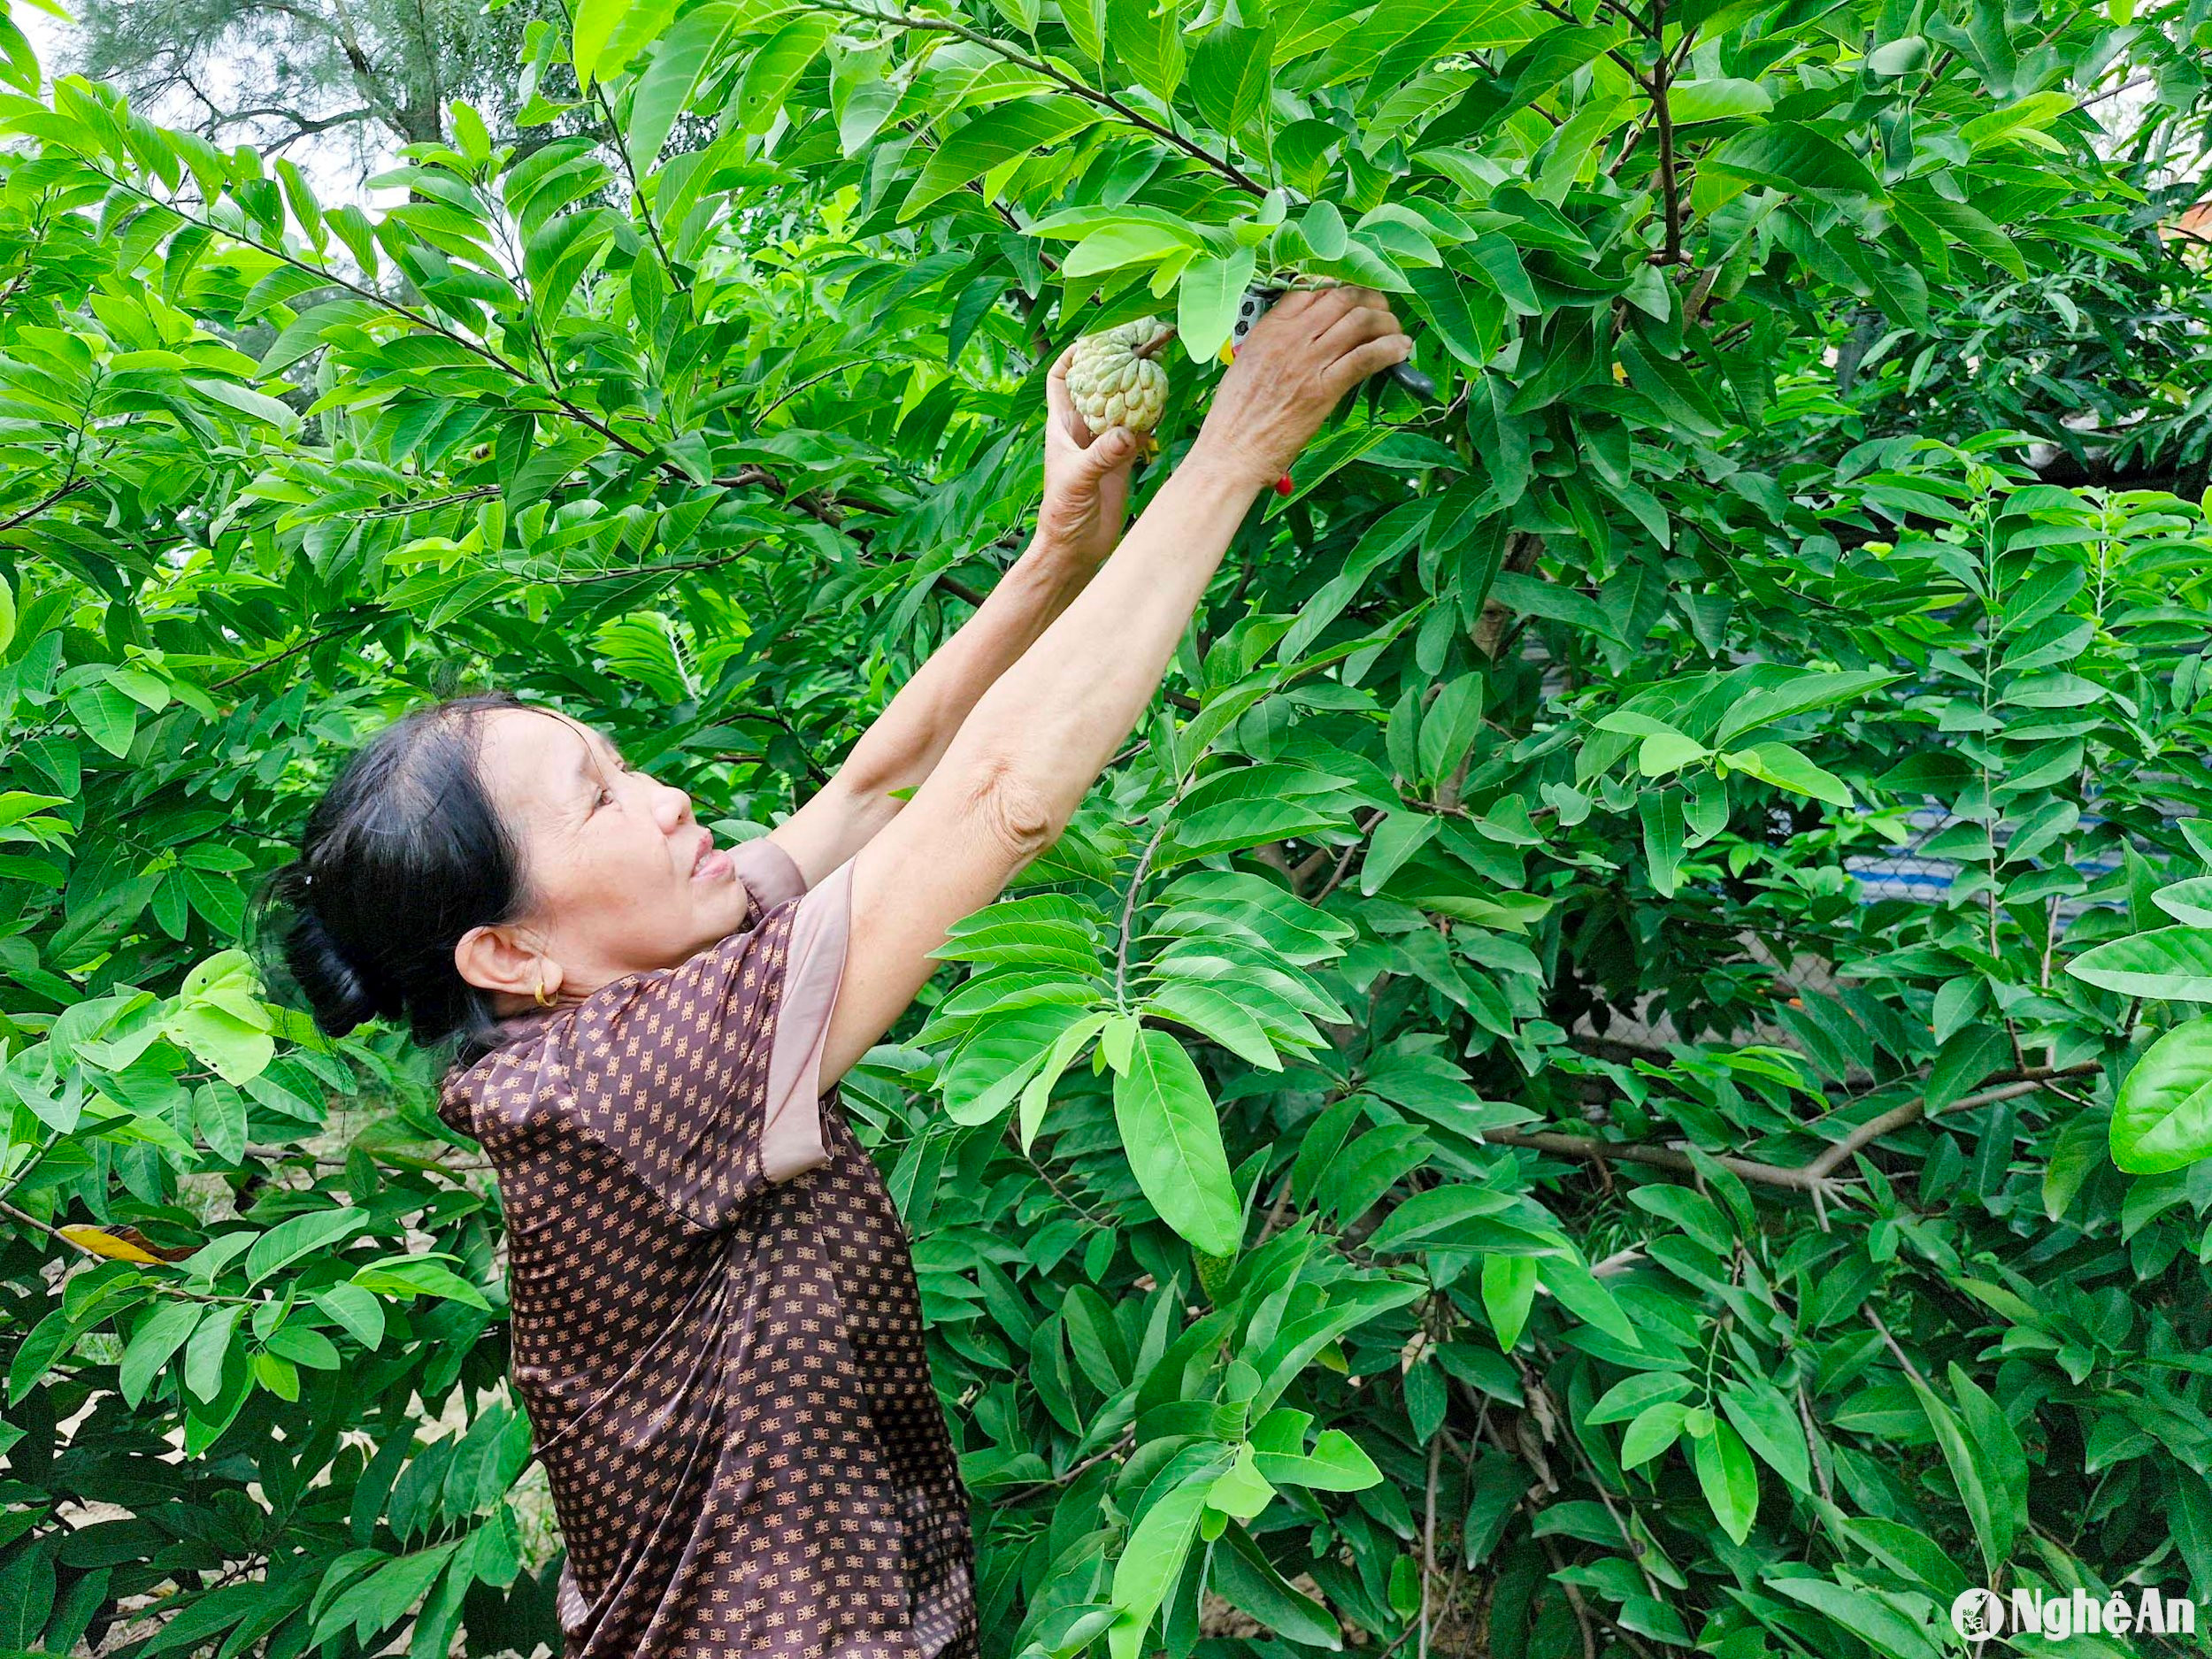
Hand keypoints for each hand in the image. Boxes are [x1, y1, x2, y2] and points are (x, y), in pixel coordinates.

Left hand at [1036, 343, 1140, 568]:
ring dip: (1136, 389)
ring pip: (1121, 405)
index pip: (1061, 379)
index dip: (1072, 356)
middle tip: (1138, 347)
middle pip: (1098, 386)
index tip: (1094, 341)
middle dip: (1114, 365)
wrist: (1075, 548)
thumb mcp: (1078, 481)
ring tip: (1156, 368)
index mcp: (1062, 427)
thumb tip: (1126, 434)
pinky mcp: (1122, 460)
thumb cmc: (1063, 514)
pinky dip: (1149, 418)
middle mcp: (1083, 430)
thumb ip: (1101, 456)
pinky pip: (1138, 430)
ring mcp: (1104, 444)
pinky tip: (1163, 405)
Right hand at [1189, 286, 1411, 492]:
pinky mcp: (1323, 390)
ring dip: (1386, 323)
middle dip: (1370, 300)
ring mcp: (1308, 362)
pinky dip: (1389, 350)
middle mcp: (1290, 338)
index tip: (1354, 297)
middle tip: (1382, 311)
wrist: (1231, 451)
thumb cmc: (1235, 417)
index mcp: (1268, 329)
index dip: (1341, 287)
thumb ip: (1275, 343)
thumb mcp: (1247, 363)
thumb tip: (1307, 337)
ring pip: (1360, 322)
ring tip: (1395, 332)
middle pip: (1342, 298)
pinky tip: (1400, 351)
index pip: (1312, 288)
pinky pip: (1366, 357)